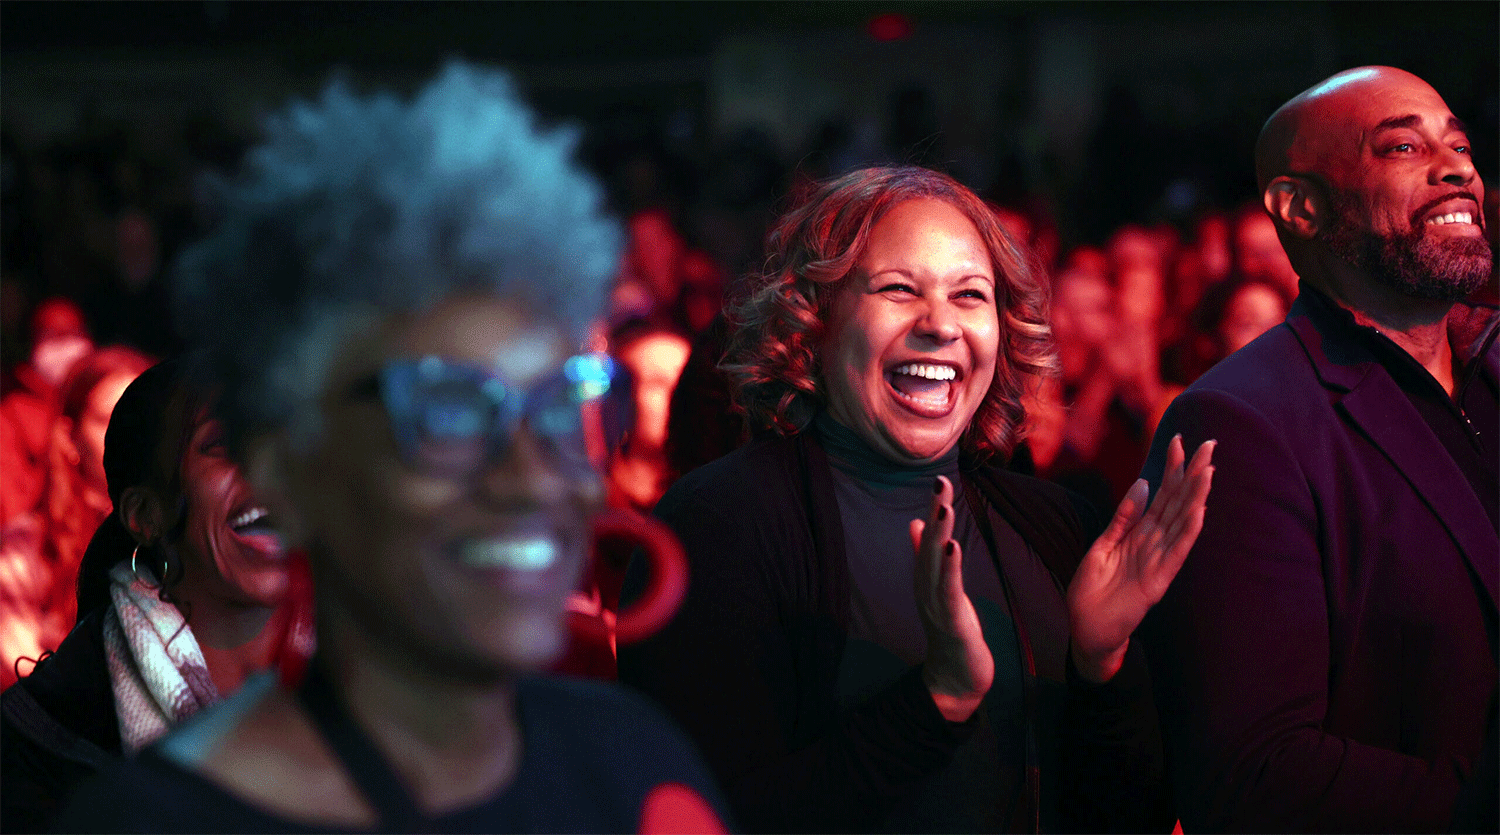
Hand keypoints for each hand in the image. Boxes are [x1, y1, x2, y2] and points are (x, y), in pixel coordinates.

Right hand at [912, 475, 993, 721]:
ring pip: (935, 563)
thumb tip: (915, 523)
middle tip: (940, 481)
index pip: (928, 537)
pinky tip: (952, 546)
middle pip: (929, 544)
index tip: (940, 479)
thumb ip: (925, 557)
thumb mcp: (939, 587)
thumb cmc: (949, 629)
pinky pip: (948, 589)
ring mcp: (935, 603)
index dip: (934, 509)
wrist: (954, 677)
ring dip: (938, 534)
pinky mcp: (949, 619)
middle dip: (936, 512)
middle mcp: (926, 586)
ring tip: (944, 507)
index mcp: (925, 577)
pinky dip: (949, 567)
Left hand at [1067, 434, 1215, 682]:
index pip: (1161, 493)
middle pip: (1178, 502)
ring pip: (1183, 522)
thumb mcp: (1103, 544)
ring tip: (1209, 470)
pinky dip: (1189, 532)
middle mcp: (1154, 543)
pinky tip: (1200, 511)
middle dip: (1192, 473)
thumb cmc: (1093, 589)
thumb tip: (1143, 483)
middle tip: (1209, 444)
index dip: (1170, 467)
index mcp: (1140, 532)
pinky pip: (1176, 552)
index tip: (1179, 439)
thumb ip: (1124, 516)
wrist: (1084, 627)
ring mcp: (1158, 561)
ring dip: (1197, 497)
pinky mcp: (1158, 581)